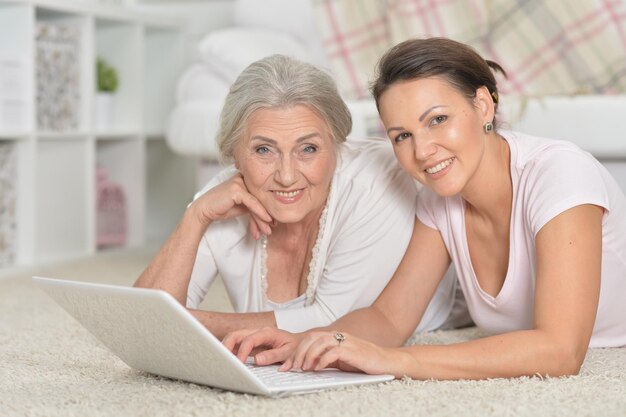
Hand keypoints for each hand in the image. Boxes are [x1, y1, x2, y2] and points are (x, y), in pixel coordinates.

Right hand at [190, 174, 272, 237]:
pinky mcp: (236, 189)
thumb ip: (254, 206)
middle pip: (259, 198)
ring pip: (257, 202)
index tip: (273, 222)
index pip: (259, 195)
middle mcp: (243, 178)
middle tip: (273, 228)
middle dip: (266, 215)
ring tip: (268, 230)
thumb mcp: (242, 207)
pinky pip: (252, 202)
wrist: (204, 210)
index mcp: (245, 179)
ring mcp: (239, 182)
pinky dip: (260, 212)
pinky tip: (267, 220)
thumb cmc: (222, 208)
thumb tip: (270, 215)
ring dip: (263, 218)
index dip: (267, 209)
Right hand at [222, 327, 302, 364]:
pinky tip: (227, 360)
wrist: (299, 342)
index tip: (239, 363)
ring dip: (226, 347)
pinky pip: (237, 344)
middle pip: (237, 334)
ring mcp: (253, 337)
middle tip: (222, 359)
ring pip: (234, 338)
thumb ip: (273, 356)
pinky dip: (230, 351)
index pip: (250, 339)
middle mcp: (258, 332)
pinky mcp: (251, 343)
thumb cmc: (295, 347)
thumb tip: (257, 360)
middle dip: (226, 345)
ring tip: (221, 360)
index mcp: (267, 332)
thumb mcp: (288, 352)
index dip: (242, 350)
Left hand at [283, 331, 403, 376]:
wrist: (387, 361)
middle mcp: (339, 336)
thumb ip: (326, 358)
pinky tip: (318, 368)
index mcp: (335, 336)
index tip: (287, 365)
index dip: (297, 350)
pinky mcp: (354, 351)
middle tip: (292, 367)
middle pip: (312, 338)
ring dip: (309, 355)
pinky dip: (323, 360)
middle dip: (299, 352)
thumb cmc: (364, 362)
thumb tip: (308, 366)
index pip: (310, 338)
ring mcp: (347, 342)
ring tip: (304, 368)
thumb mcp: (341, 360)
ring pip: (321, 342)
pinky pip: (334, 352)